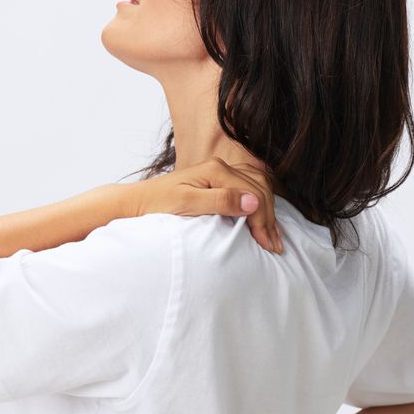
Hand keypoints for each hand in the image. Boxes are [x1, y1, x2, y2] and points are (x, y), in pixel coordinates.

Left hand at [128, 157, 284, 253]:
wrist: (139, 202)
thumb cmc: (158, 205)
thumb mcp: (187, 205)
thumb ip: (219, 201)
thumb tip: (253, 202)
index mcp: (216, 170)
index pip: (252, 194)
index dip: (262, 221)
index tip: (267, 244)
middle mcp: (221, 167)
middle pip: (259, 189)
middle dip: (269, 218)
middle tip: (275, 245)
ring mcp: (220, 173)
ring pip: (258, 187)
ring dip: (268, 212)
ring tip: (274, 237)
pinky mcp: (217, 181)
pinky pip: (249, 188)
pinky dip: (260, 204)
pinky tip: (264, 220)